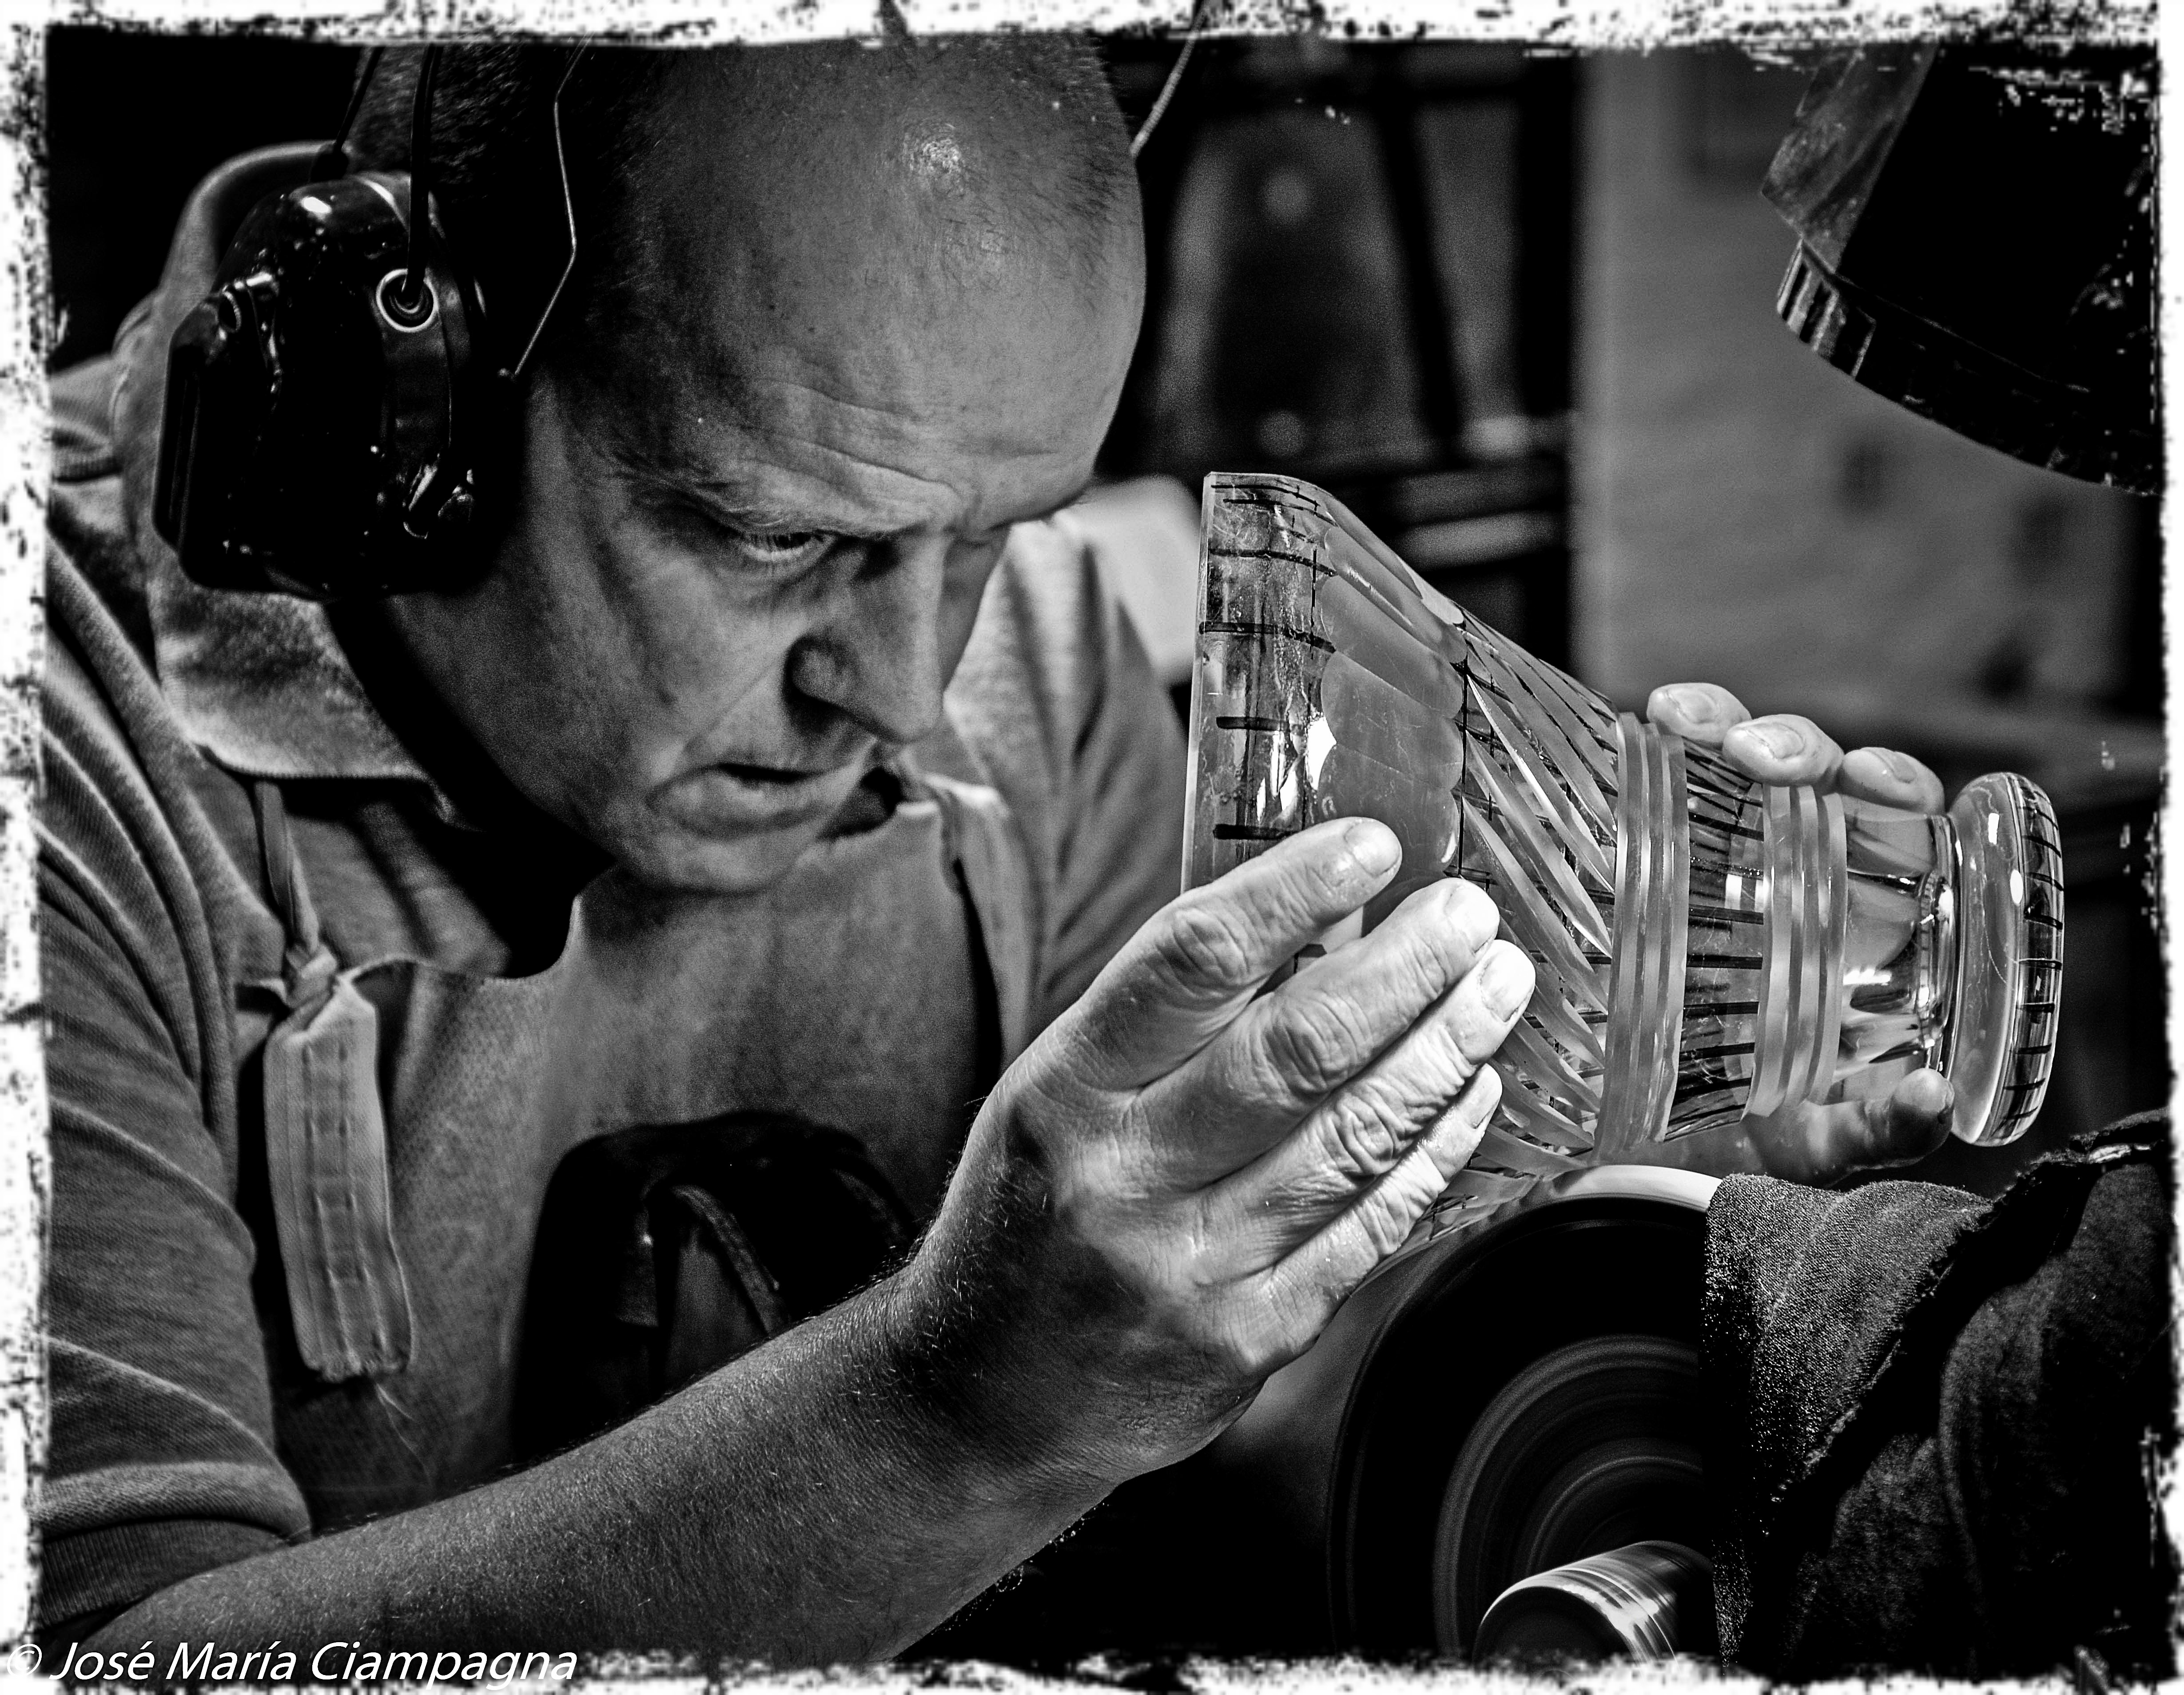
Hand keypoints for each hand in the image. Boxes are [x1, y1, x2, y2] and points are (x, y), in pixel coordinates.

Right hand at [911, 818, 1534, 1485]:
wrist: (983, 1395)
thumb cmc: (1034, 1209)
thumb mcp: (1065, 1090)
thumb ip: (1178, 1017)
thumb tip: (1328, 922)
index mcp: (1065, 1089)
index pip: (1190, 962)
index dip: (1291, 891)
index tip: (1371, 844)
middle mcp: (1122, 1176)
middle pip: (1294, 1052)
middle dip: (1404, 972)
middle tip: (1470, 916)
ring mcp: (1188, 1267)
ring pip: (1350, 1143)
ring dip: (1443, 1052)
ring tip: (1497, 987)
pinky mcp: (1248, 1341)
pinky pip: (1366, 1232)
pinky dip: (1432, 1154)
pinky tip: (1470, 1094)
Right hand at [1646, 682, 1954, 1184]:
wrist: (1623, 1163)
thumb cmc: (1735, 1142)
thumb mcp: (1816, 1145)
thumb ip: (1880, 1128)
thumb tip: (1933, 1096)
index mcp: (1845, 921)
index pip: (1890, 821)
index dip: (1890, 782)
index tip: (1870, 781)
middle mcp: (1779, 874)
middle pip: (1807, 773)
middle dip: (1791, 743)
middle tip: (1758, 759)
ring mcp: (1699, 859)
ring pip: (1722, 758)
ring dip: (1716, 721)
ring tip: (1685, 726)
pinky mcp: (1626, 858)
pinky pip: (1638, 778)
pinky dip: (1638, 743)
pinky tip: (1636, 729)